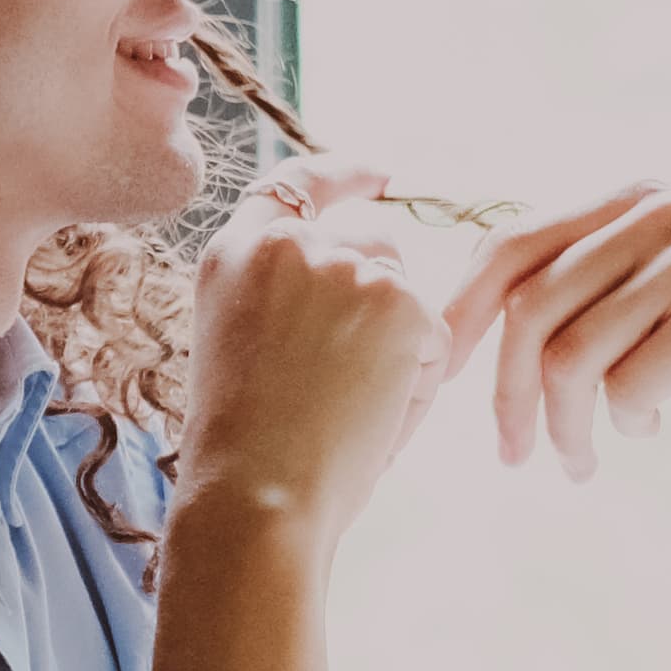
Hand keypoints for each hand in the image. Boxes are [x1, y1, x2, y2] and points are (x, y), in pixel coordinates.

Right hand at [176, 189, 450, 548]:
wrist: (254, 496)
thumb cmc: (242, 452)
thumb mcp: (238, 347)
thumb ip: (281, 300)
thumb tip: (354, 292)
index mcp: (235, 253)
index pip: (295, 183)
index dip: (344, 174)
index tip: (380, 174)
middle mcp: (289, 243)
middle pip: (373, 242)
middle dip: (386, 298)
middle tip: (355, 381)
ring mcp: (347, 267)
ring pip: (408, 296)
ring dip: (398, 350)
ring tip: (347, 413)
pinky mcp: (399, 302)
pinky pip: (436, 340)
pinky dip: (418, 387)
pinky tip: (371, 421)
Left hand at [447, 188, 670, 485]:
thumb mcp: (640, 296)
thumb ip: (572, 284)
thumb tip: (456, 311)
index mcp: (628, 196)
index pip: (508, 246)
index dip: (462, 314)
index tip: (444, 378)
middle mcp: (658, 210)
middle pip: (528, 307)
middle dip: (506, 394)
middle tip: (513, 454)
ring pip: (570, 356)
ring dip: (565, 428)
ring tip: (579, 461)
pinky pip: (628, 384)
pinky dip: (626, 421)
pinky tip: (650, 428)